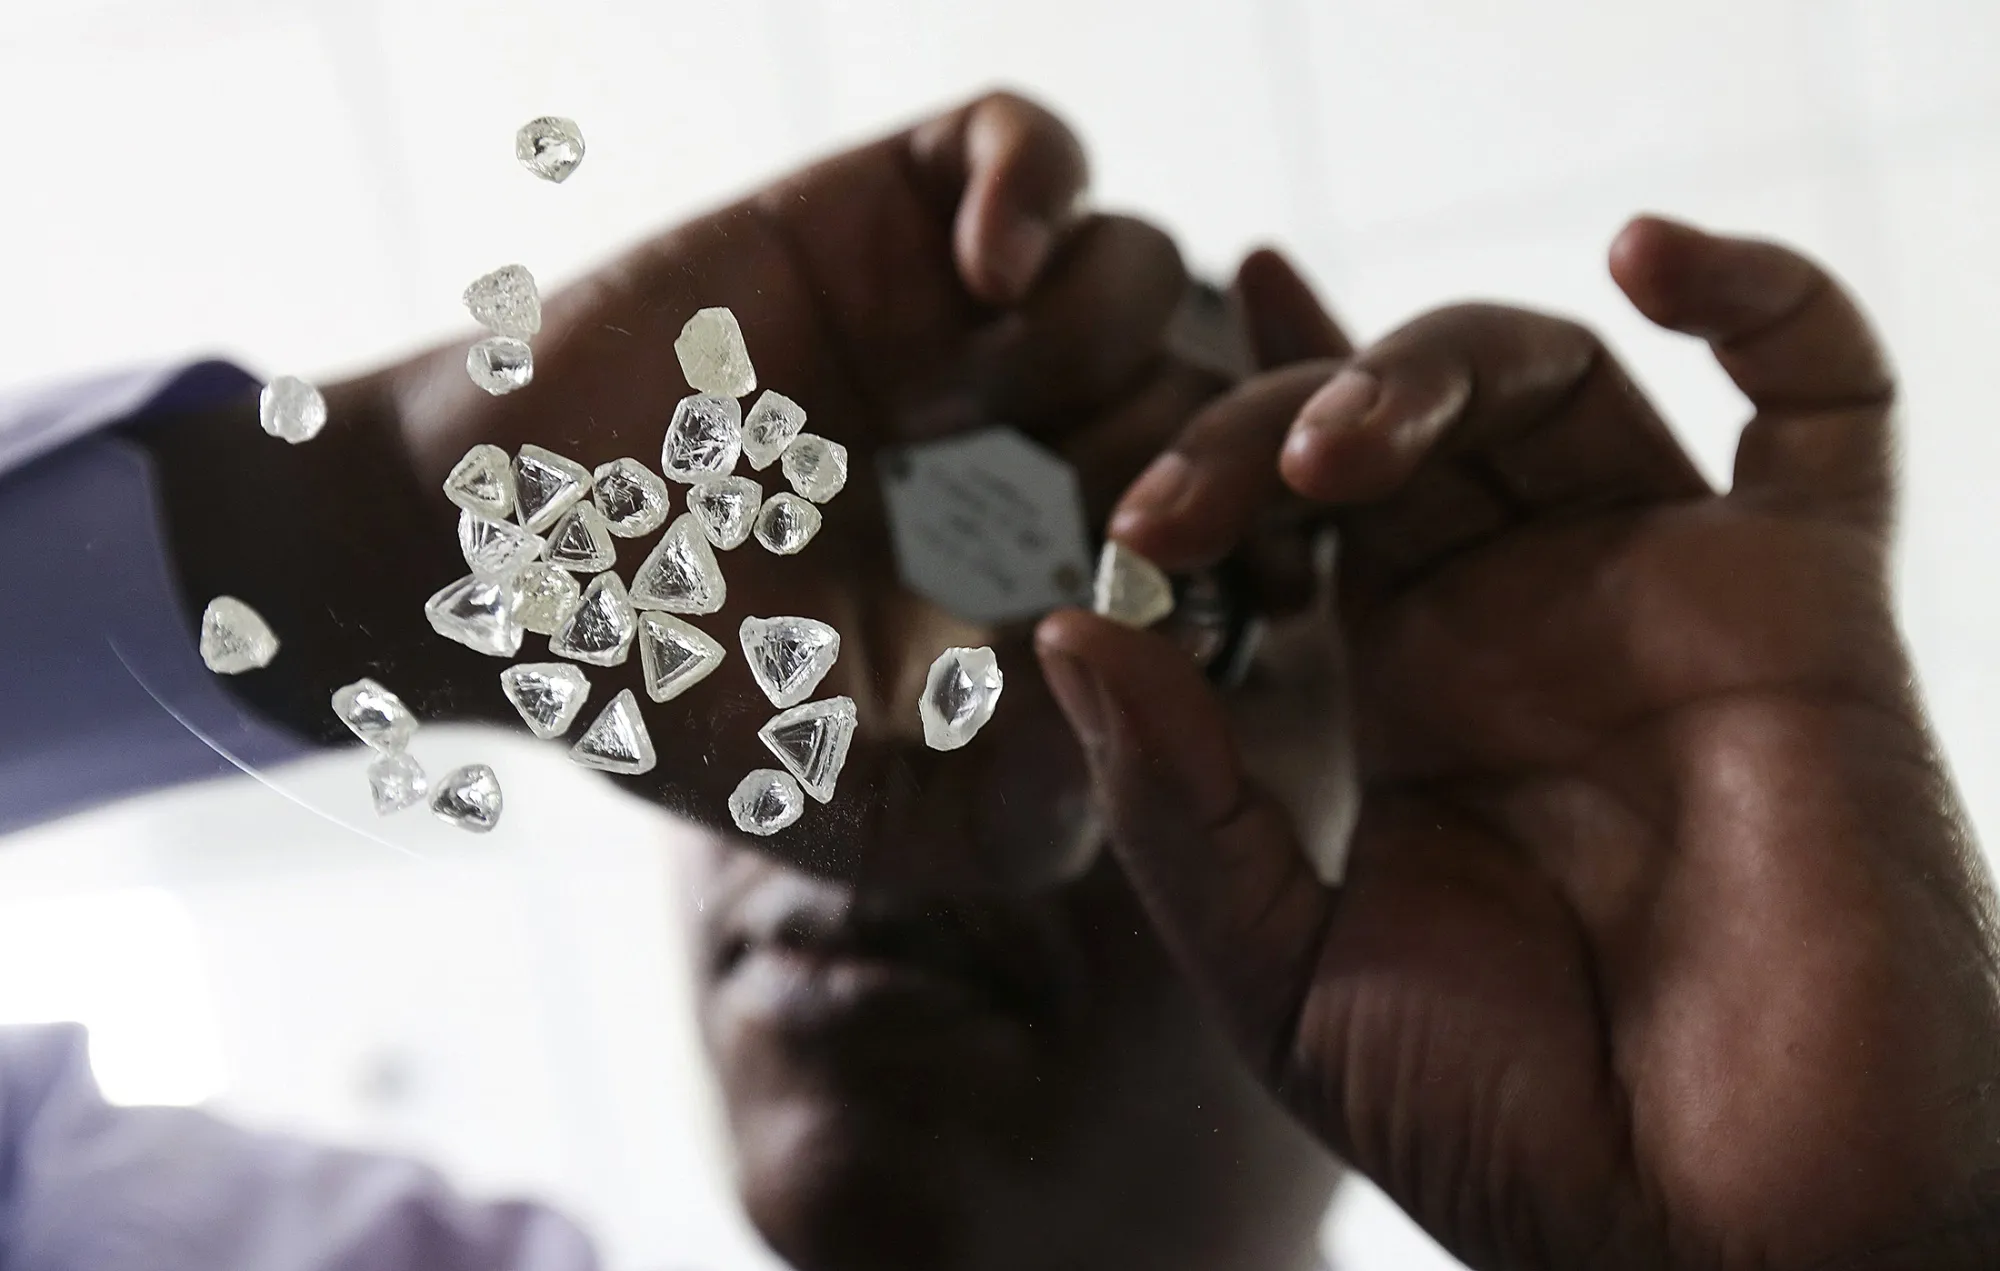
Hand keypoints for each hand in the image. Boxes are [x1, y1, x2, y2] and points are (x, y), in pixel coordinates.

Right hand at [146, 92, 1207, 886]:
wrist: (500, 566)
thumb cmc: (670, 688)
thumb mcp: (859, 800)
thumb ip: (1012, 807)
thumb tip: (1159, 721)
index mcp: (1044, 557)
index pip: (1225, 520)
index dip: (1262, 540)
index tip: (1242, 585)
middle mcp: (1023, 428)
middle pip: (1201, 381)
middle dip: (1206, 444)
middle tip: (1145, 505)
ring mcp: (956, 316)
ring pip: (1134, 266)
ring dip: (1108, 331)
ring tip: (1006, 398)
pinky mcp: (881, 214)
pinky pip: (1021, 139)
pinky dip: (1032, 183)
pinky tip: (987, 275)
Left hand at [1037, 218, 1999, 1267]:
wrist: (1714, 1243)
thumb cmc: (1504, 1136)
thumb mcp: (1280, 976)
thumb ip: (1176, 802)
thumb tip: (1071, 628)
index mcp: (1408, 688)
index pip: (1305, 504)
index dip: (1221, 426)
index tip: (1115, 393)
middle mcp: (1529, 621)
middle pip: (1395, 425)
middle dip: (1269, 421)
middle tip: (1180, 501)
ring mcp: (1662, 595)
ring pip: (1548, 382)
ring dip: (1424, 367)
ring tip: (1324, 451)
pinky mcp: (1805, 604)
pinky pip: (1827, 405)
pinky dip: (1764, 296)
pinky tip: (1652, 252)